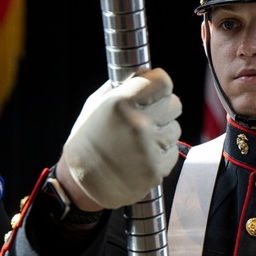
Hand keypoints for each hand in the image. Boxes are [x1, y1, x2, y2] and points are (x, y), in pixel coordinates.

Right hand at [61, 68, 182, 208]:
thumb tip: (147, 71)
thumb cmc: (88, 140)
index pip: (163, 81)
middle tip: (142, 119)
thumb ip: (124, 86)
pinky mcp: (157, 169)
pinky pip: (173, 151)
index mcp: (121, 103)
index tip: (152, 89)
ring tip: (137, 142)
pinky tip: (141, 157)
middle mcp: (138, 124)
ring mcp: (149, 148)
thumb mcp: (96, 104)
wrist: (81, 184)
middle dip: (162, 109)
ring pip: (175, 128)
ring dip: (161, 133)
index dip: (158, 85)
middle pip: (174, 103)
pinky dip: (161, 153)